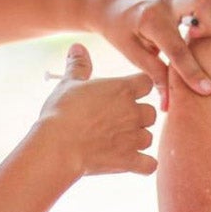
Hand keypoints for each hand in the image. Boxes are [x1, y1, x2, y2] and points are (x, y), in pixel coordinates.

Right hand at [37, 44, 157, 177]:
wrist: (58, 146)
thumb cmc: (62, 112)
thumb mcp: (68, 84)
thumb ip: (78, 65)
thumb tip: (77, 46)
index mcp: (122, 89)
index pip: (147, 82)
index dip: (139, 87)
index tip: (128, 92)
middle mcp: (133, 112)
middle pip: (152, 112)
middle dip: (139, 116)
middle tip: (120, 120)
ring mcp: (133, 138)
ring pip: (149, 137)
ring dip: (139, 139)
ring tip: (120, 141)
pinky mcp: (129, 161)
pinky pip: (150, 165)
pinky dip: (145, 165)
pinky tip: (134, 162)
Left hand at [86, 0, 210, 108]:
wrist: (108, 0)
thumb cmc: (119, 29)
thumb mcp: (131, 53)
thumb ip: (154, 75)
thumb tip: (168, 105)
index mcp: (150, 22)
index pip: (176, 50)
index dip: (193, 72)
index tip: (208, 89)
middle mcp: (166, 0)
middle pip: (202, 2)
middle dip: (210, 24)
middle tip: (197, 36)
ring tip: (206, 20)